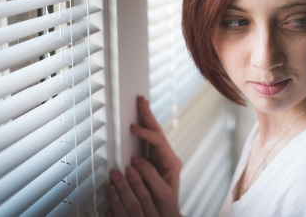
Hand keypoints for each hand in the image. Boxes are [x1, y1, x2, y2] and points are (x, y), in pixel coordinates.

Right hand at [106, 96, 182, 216]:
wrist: (166, 213)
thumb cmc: (165, 205)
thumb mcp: (161, 192)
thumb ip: (151, 176)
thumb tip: (136, 161)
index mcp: (171, 162)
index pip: (158, 141)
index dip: (146, 133)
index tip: (133, 127)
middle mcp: (167, 157)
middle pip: (157, 131)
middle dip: (148, 115)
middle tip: (141, 99)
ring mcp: (159, 157)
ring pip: (152, 133)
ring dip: (146, 118)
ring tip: (141, 104)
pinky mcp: (152, 160)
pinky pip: (147, 140)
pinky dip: (142, 128)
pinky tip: (138, 121)